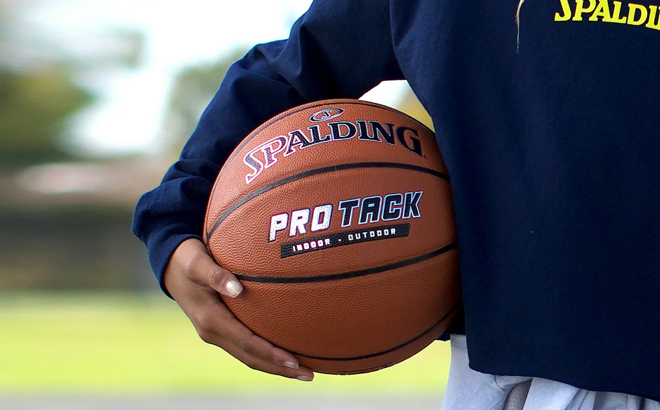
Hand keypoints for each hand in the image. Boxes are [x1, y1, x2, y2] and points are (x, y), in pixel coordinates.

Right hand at [163, 238, 313, 380]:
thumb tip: (237, 288)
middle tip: (309, 375)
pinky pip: (245, 346)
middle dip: (279, 368)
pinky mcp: (219, 328)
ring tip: (303, 369)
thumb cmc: (187, 259)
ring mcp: (215, 332)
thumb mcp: (197, 263)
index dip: (271, 354)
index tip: (295, 360)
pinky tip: (283, 352)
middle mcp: (212, 332)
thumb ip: (216, 275)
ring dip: (274, 365)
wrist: (168, 264)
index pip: (247, 343)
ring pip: (248, 356)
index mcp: (209, 319)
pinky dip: (265, 354)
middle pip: (251, 357)